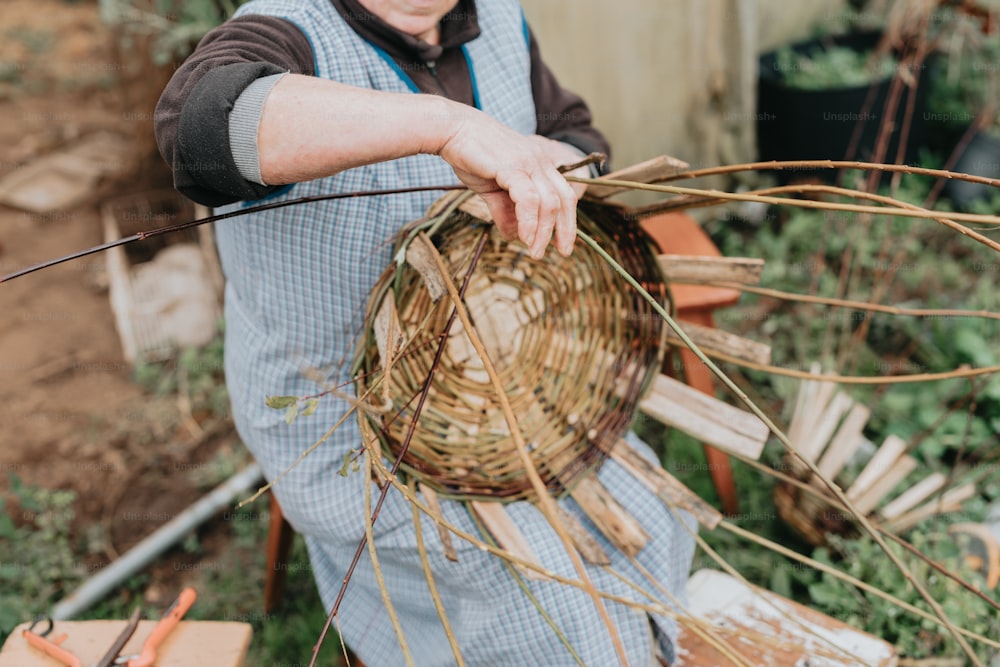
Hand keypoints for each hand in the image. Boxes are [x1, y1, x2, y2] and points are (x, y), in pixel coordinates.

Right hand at [437, 110, 581, 257]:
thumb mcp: (491, 189)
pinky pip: (528, 199)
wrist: (452, 130)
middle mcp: (539, 161)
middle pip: (565, 199)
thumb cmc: (470, 155)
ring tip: (535, 251)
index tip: (563, 243)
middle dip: (566, 229)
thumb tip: (514, 236)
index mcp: (539, 164)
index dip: (568, 219)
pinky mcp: (512, 166)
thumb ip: (505, 212)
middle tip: (563, 252)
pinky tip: (525, 238)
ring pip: (549, 202)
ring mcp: (528, 162)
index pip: (564, 193)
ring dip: (544, 231)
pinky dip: (529, 221)